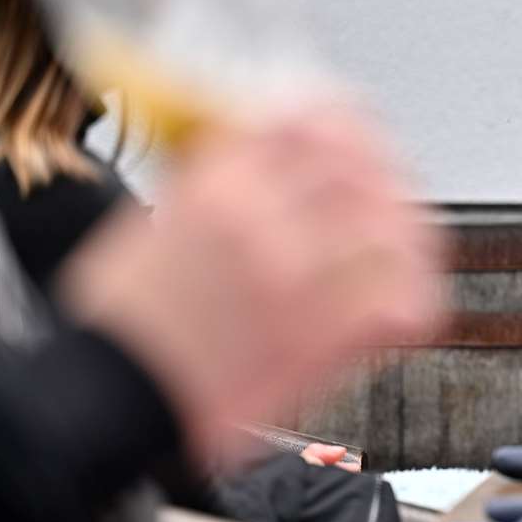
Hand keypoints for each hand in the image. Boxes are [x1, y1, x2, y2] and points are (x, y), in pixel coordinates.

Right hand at [59, 105, 444, 469]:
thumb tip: (273, 149)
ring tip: (405, 245)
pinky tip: (404, 300)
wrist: (106, 401)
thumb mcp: (154, 222)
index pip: (308, 119)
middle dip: (385, 173)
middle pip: (360, 167)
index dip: (345, 122)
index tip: (357, 132)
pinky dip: (414, 297)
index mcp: (217, 184)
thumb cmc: (125, 323)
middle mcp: (262, 221)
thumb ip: (220, 180)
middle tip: (392, 190)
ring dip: (408, 233)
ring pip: (393, 228)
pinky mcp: (321, 338)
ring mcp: (297, 278)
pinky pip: (401, 301)